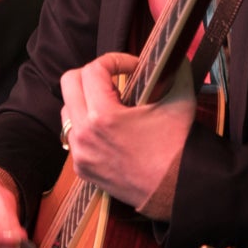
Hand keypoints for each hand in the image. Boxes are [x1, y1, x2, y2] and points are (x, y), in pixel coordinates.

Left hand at [60, 52, 195, 208]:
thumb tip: (176, 55)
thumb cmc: (177, 148)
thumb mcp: (180, 101)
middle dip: (93, 74)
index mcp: (104, 117)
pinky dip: (86, 124)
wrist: (176, 192)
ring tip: (113, 102)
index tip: (133, 67)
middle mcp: (84, 135)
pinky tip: (111, 127)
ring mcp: (80, 154)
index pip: (93, 69)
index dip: (115, 59)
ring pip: (67, 109)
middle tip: (116, 78)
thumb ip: (176, 71)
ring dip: (86, 98)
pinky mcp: (82, 169)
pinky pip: (72, 135)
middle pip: (69, 82)